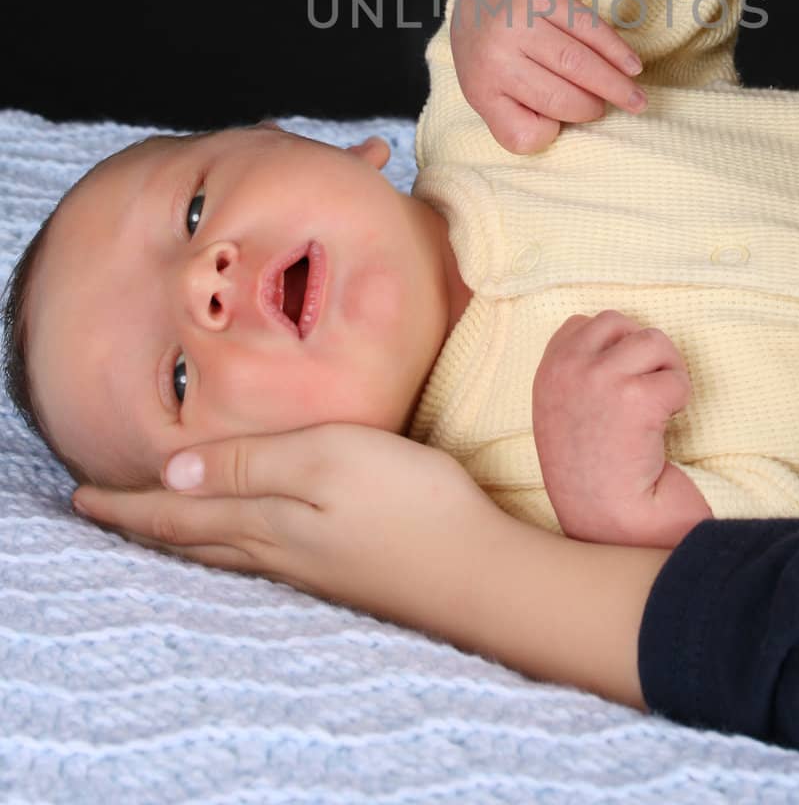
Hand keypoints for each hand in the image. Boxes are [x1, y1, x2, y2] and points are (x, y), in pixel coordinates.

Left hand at [70, 423, 507, 639]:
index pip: (178, 513)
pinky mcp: (342, 573)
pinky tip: (241, 542)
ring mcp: (311, 570)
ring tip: (156, 525)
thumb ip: (250, 464)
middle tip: (103, 512)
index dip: (127, 504)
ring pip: (224, 554)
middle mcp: (277, 553)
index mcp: (265, 521)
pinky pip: (258, 560)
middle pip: (193, 540)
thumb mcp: (327, 459)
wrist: (478, 576)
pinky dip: (225, 546)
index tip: (82, 496)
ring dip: (181, 539)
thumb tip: (171, 472)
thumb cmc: (409, 503)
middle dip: (143, 524)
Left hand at [450, 0, 646, 153]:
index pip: (521, 132)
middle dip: (593, 108)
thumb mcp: (488, 91)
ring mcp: (516, 22)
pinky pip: (586, 27)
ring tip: (636, 99)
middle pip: (558, 97)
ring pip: (576, 62)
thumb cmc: (491, 54)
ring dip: (614, 84)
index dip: (549, 133)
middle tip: (613, 111)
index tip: (561, 125)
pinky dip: (614, 49)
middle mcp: (494, 55)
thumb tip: (565, 126)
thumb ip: (517, 115)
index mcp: (481, 88)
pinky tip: (631, 66)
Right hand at [532, 311, 703, 546]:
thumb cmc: (592, 481)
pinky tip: (667, 429)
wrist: (609, 528)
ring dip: (668, 371)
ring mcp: (598, 380)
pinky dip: (681, 400)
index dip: (613, 348)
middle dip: (644, 352)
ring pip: (653, 340)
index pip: (583, 324)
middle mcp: (566, 370)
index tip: (623, 383)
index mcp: (546, 375)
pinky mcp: (634, 399)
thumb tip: (619, 344)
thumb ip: (576, 377)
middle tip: (652, 391)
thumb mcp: (563, 416)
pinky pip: (675, 378)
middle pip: (619, 322)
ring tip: (662, 408)